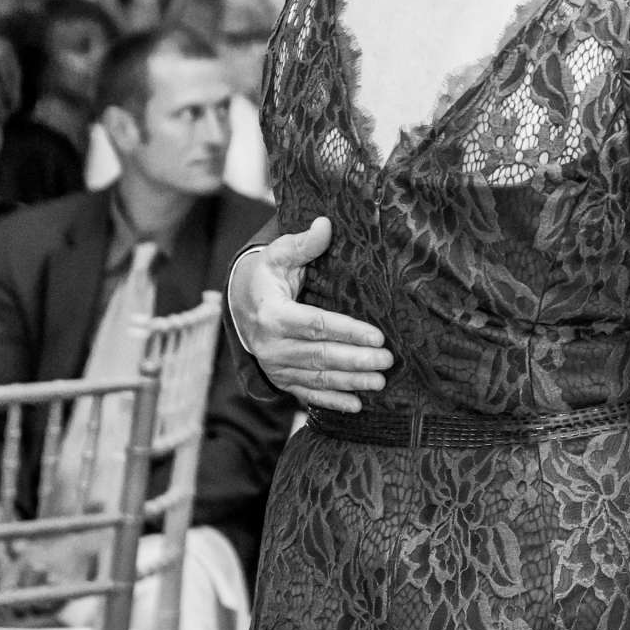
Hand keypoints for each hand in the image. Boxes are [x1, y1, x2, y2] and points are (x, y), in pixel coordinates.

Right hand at [232, 218, 392, 411]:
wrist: (241, 305)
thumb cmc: (268, 275)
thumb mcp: (279, 254)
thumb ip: (303, 243)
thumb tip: (325, 224)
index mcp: (273, 315)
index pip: (316, 325)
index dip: (348, 332)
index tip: (378, 336)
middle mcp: (271, 346)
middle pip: (320, 356)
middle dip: (355, 361)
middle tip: (387, 361)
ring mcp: (275, 366)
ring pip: (316, 378)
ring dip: (349, 383)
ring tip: (380, 383)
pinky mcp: (281, 378)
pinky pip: (306, 393)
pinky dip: (331, 401)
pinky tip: (356, 406)